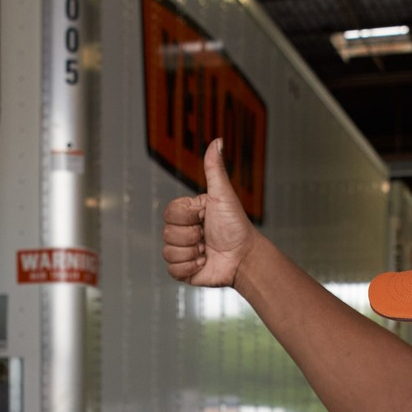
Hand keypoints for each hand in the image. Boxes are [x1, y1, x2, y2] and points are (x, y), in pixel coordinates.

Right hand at [161, 137, 257, 287]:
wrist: (243, 257)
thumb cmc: (236, 226)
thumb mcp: (223, 195)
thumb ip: (215, 170)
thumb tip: (217, 140)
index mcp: (187, 212)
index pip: (169, 212)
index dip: (188, 217)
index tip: (205, 216)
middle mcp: (182, 230)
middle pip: (167, 233)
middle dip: (191, 236)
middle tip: (207, 235)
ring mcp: (181, 250)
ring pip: (168, 252)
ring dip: (192, 252)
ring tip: (207, 249)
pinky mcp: (182, 270)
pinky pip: (172, 270)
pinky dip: (190, 267)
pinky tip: (204, 262)